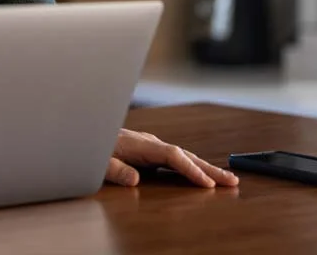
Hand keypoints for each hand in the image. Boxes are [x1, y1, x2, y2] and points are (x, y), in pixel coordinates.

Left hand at [104, 128, 238, 187]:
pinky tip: (199, 173)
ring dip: (204, 167)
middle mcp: (150, 143)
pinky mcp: (149, 150)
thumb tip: (135, 181)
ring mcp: (151, 146)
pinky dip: (191, 166)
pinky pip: (176, 159)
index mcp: (141, 145)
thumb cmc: (91, 147)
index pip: (173, 156)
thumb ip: (116, 171)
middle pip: (185, 155)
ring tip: (225, 179)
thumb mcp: (99, 162)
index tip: (206, 184)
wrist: (84, 131)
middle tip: (232, 181)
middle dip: (209, 169)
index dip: (190, 170)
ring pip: (183, 156)